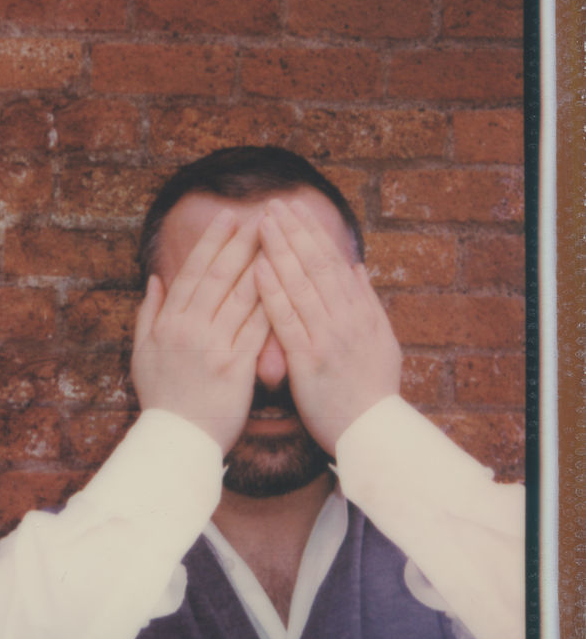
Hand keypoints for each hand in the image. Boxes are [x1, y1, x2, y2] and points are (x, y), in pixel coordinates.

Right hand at [131, 208, 269, 452]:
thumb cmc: (162, 400)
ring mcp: (212, 347)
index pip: (192, 273)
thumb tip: (156, 279)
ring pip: (240, 296)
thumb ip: (149, 313)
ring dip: (261, 263)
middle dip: (240, 242)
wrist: (176, 442)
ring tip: (280, 239)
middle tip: (260, 215)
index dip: (211, 243)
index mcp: (167, 323)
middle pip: (218, 276)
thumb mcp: (142, 353)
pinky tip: (287, 283)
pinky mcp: (235, 367)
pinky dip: (271, 303)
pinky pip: (257, 328)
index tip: (228, 218)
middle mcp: (188, 329)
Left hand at [255, 197, 401, 454]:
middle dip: (292, 232)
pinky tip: (257, 269)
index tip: (292, 211)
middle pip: (316, 265)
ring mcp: (328, 338)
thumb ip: (367, 301)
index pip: (331, 262)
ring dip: (280, 251)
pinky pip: (288, 320)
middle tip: (271, 205)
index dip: (310, 233)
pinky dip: (273, 292)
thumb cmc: (372, 390)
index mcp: (360, 312)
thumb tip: (356, 266)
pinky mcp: (310, 360)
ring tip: (261, 224)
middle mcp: (346, 319)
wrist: (371, 433)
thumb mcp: (381, 340)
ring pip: (301, 284)